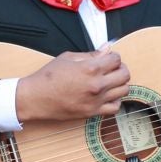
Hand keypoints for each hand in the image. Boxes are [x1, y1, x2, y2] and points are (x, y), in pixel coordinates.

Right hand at [16, 50, 131, 121]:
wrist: (36, 98)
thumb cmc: (48, 77)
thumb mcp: (68, 58)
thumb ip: (90, 54)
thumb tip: (106, 49)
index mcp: (90, 68)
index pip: (116, 59)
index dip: (113, 56)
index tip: (108, 58)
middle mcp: (96, 85)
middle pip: (124, 74)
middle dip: (120, 68)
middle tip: (112, 69)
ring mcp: (96, 100)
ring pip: (124, 90)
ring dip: (119, 84)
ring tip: (110, 82)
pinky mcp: (92, 112)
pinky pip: (115, 107)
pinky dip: (115, 101)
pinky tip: (107, 96)